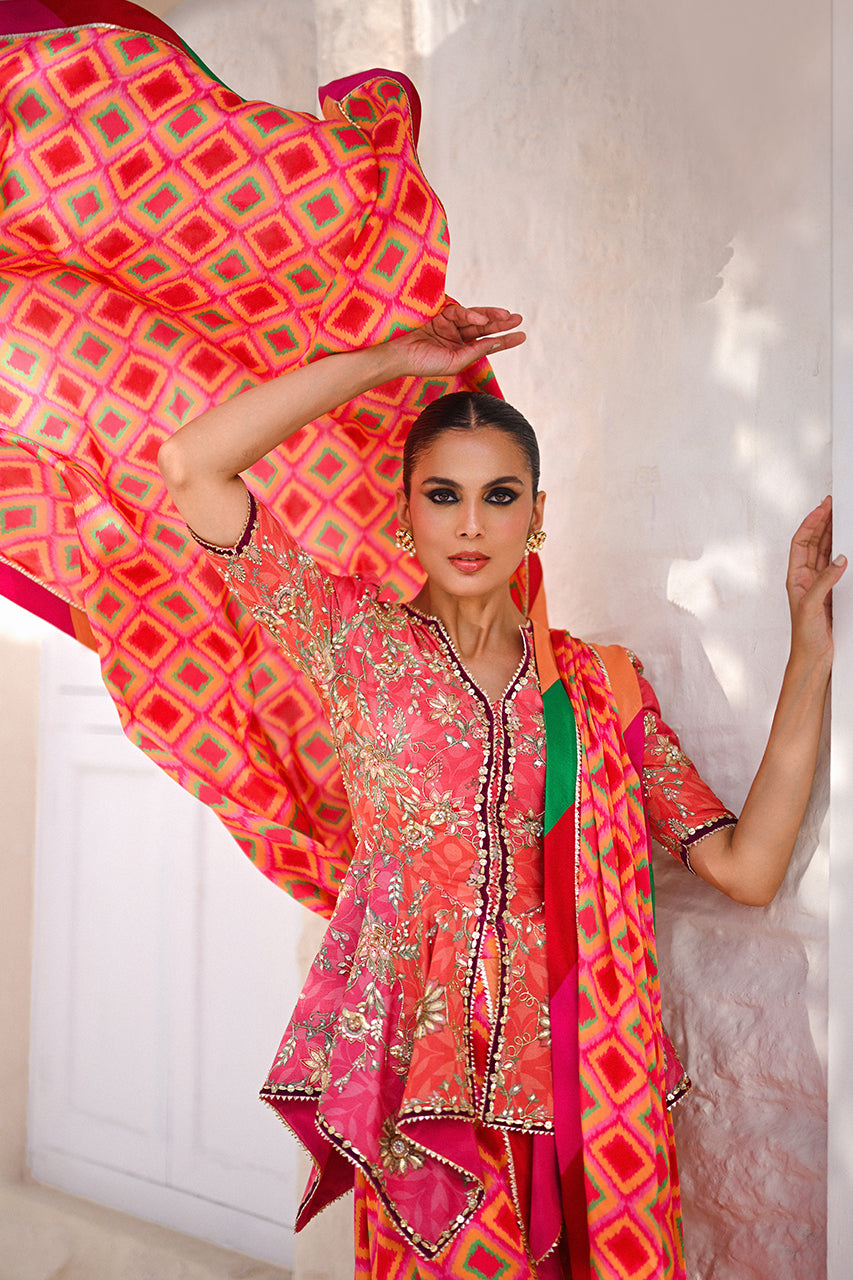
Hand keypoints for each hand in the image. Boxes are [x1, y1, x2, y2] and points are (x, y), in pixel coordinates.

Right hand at [388, 303, 524, 377]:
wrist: (399, 356)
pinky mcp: (441, 314)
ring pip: (475, 318)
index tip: (522, 335)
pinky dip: (471, 314)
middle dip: (501, 323)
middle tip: (519, 319)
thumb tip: (495, 342)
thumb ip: (475, 352)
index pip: (487, 344)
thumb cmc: (424, 364)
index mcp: (461, 352)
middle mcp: (457, 338)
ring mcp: (449, 326)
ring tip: (506, 316)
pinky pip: (460, 312)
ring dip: (491, 316)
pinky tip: (480, 319)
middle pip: (484, 328)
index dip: (504, 339)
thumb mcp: (455, 362)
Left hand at [787, 496, 845, 667]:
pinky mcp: (832, 593)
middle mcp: (806, 578)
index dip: (810, 524)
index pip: (801, 543)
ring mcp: (819, 584)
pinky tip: (848, 545)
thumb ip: (825, 582)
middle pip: (814, 543)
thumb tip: (840, 560)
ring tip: (840, 517)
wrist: (814, 658)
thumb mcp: (812, 606)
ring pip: (826, 552)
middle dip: (822, 523)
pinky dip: (842, 553)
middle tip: (833, 506)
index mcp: (795, 578)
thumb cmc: (805, 637)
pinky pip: (837, 567)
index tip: (822, 509)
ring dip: (832, 535)